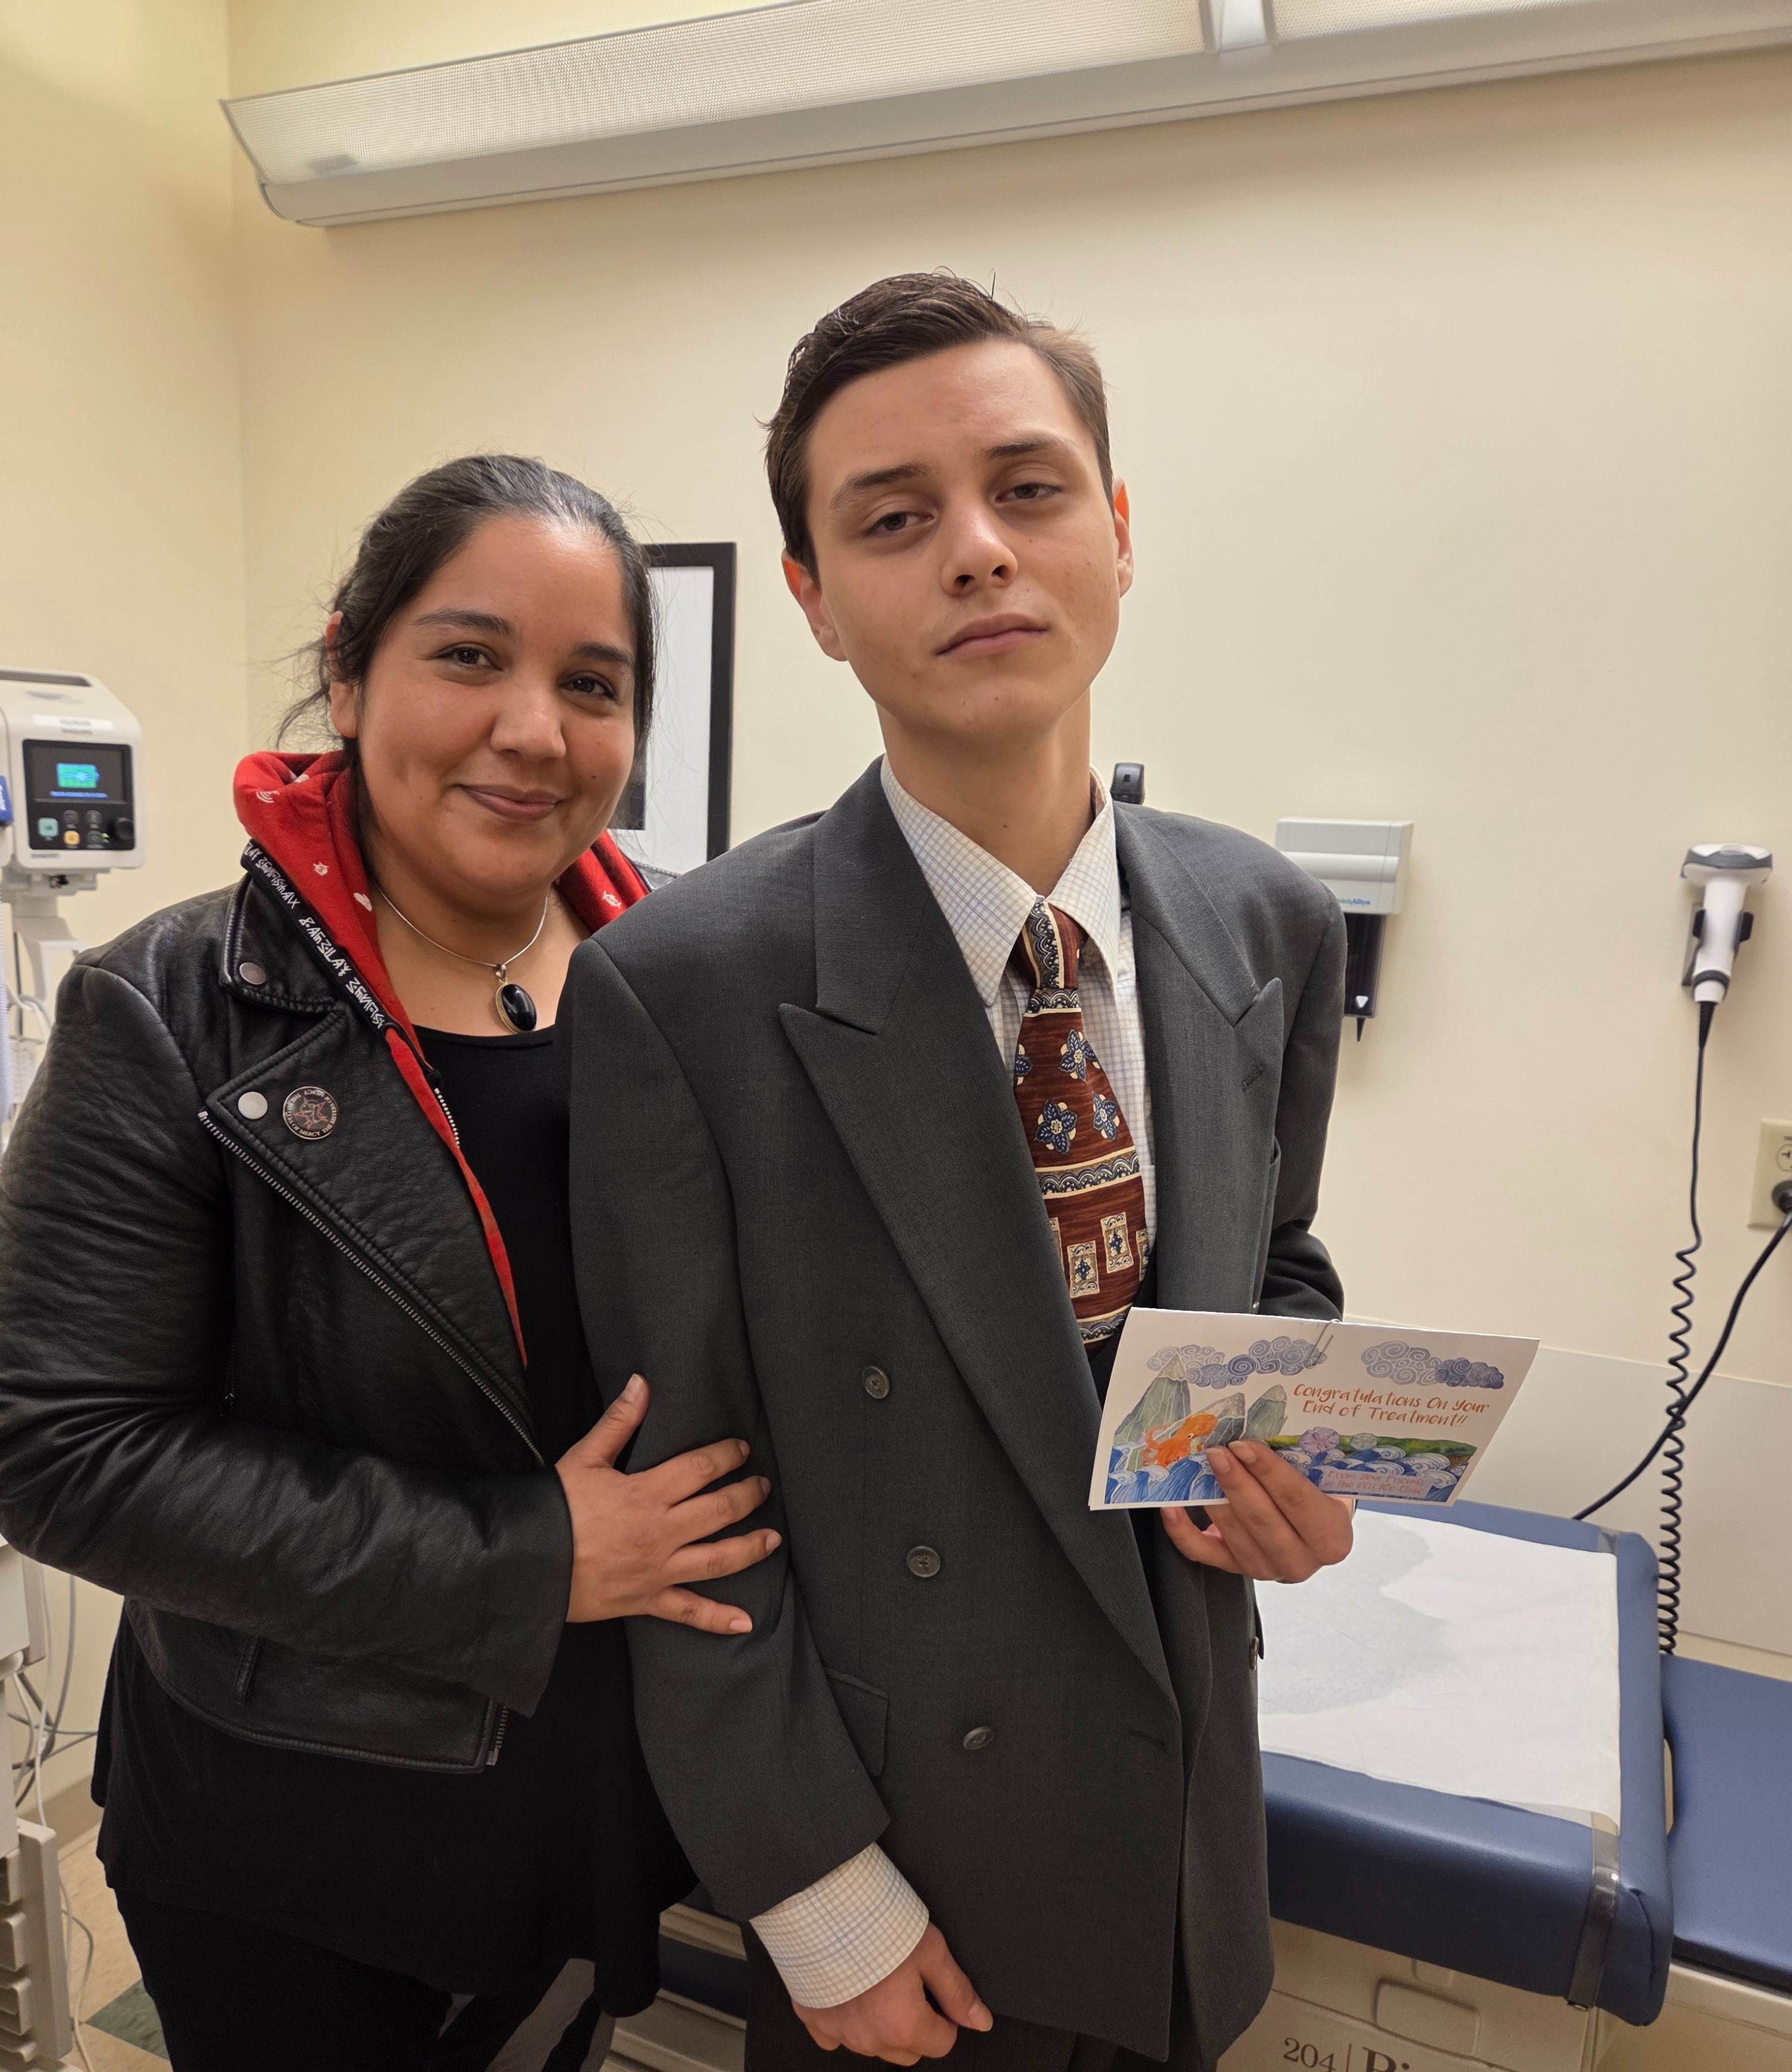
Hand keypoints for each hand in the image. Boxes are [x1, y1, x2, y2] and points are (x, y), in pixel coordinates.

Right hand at [556, 1375, 779, 1630]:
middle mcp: (660, 1532)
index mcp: (646, 1494)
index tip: (742, 1449)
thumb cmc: (552, 1509)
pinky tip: (745, 1622)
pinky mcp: (646, 1601)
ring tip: (773, 1538)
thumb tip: (641, 1384)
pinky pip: (688, 1612)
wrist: (523, 1565)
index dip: (726, 1456)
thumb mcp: (583, 1458)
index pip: (700, 1469)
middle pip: (718, 1511)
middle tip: (764, 1487)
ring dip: (750, 1548)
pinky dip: (717, 1620)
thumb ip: (617, 1422)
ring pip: (716, 1559)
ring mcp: (657, 1570)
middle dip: (747, 1496)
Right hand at [792, 1925, 990, 2063]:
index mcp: (904, 2026)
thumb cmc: (874, 1923)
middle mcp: (871, 2039)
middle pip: (909, 2050)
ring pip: (874, 2045)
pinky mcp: (813, 2020)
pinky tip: (849, 1988)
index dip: (945, 2014)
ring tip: (877, 1978)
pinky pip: (836, 2036)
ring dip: (882, 2023)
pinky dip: (846, 2019)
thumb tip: (980, 2021)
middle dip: (916, 2023)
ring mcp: (839, 2033)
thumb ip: (957, 1991)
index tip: (935, 1990)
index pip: (943, 2042)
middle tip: (907, 1981)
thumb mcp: (931, 1949)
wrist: (820, 1905)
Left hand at [1164, 1439, 1353, 1581]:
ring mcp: (1266, 1568)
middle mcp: (1300, 1560)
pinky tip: (1172, 1506)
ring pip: (1233, 1532)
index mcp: (1332, 1537)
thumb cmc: (1317, 1498)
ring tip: (1197, 1466)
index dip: (1269, 1471)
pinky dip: (1182, 1530)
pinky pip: (1202, 1552)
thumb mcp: (1323, 1483)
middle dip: (1235, 1481)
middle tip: (1216, 1451)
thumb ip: (1303, 1466)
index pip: (1298, 1500)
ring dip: (1211, 1496)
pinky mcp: (1235, 1569)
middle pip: (1263, 1518)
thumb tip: (1262, 1429)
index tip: (1244, 1445)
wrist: (1309, 1533)